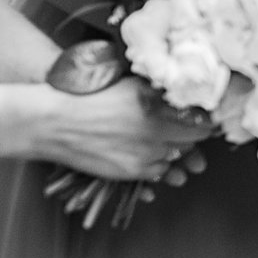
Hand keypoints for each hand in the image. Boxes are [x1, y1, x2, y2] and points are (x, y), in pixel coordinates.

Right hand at [11, 79, 211, 180]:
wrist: (53, 122)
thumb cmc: (90, 96)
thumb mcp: (134, 85)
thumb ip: (164, 92)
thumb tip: (190, 99)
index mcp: (160, 108)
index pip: (203, 121)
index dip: (204, 119)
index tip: (203, 116)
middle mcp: (156, 134)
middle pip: (192, 142)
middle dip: (191, 136)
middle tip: (185, 128)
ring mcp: (144, 156)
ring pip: (174, 158)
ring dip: (173, 150)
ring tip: (160, 139)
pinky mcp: (129, 172)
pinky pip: (155, 172)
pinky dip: (155, 163)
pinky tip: (143, 151)